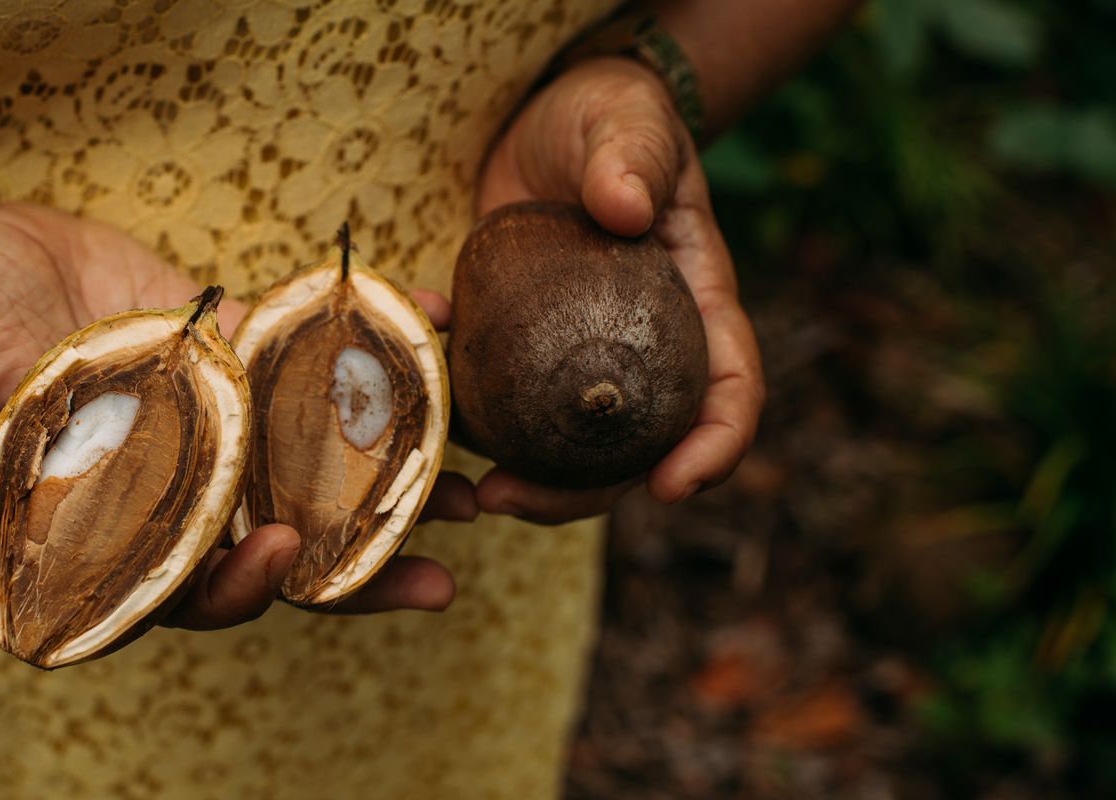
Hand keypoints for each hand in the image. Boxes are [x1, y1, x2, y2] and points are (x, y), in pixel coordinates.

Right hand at [0, 202, 463, 628]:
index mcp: (102, 528)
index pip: (175, 587)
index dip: (230, 588)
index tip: (277, 557)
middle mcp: (171, 490)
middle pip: (268, 546)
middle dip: (352, 567)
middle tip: (437, 571)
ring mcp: (214, 427)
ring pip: (309, 471)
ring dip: (390, 484)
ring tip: (475, 489)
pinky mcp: (237, 359)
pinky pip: (308, 370)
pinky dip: (375, 358)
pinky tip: (442, 336)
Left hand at [473, 56, 764, 523]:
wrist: (548, 124)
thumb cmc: (608, 119)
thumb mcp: (627, 123)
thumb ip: (632, 158)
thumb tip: (625, 208)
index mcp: (696, 305)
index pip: (727, 387)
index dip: (713, 445)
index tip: (673, 486)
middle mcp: (643, 351)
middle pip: (632, 448)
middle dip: (580, 495)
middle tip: (509, 499)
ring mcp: (578, 361)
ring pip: (563, 448)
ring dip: (517, 479)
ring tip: (466, 491)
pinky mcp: (520, 353)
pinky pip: (497, 400)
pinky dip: (462, 411)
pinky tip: (420, 392)